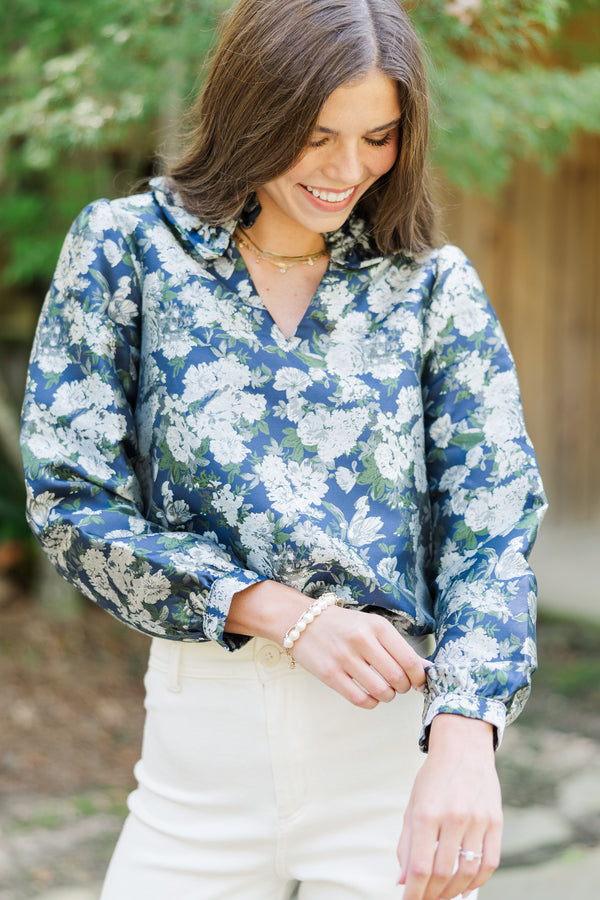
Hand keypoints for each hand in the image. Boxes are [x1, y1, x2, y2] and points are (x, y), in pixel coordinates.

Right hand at [226, 581, 427, 705]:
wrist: (301, 619)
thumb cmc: (342, 625)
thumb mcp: (372, 626)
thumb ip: (398, 647)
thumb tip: (426, 668)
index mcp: (377, 626)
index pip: (410, 660)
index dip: (419, 677)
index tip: (418, 682)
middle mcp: (363, 640)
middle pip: (398, 678)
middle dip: (403, 688)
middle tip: (398, 685)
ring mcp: (344, 657)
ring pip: (381, 691)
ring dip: (387, 696)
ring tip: (383, 689)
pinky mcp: (329, 674)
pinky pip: (360, 699)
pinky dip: (370, 702)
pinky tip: (368, 695)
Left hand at [397, 714, 501, 899]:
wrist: (463, 747)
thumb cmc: (433, 778)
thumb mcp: (413, 805)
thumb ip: (407, 844)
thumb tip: (403, 882)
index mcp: (426, 812)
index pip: (420, 867)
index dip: (414, 893)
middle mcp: (452, 816)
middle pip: (443, 873)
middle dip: (432, 895)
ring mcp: (477, 819)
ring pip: (467, 872)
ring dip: (453, 892)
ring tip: (443, 896)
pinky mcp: (495, 821)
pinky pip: (490, 862)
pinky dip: (478, 881)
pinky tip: (466, 887)